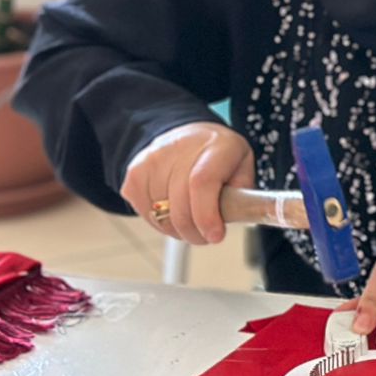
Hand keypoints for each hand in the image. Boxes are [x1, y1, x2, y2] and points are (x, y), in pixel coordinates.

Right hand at [120, 121, 251, 245]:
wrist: (187, 138)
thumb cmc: (219, 159)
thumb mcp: (242, 168)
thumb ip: (242, 194)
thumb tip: (236, 217)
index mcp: (217, 145)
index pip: (202, 182)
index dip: (207, 215)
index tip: (215, 236)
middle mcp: (180, 147)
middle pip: (179, 204)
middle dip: (194, 231)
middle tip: (205, 236)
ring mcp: (152, 159)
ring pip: (160, 214)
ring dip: (177, 229)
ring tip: (191, 220)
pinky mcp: (134, 173)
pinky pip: (144, 213)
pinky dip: (159, 222)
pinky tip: (173, 209)